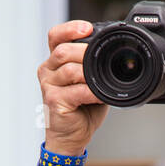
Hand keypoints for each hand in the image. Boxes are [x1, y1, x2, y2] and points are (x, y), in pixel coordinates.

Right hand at [37, 20, 109, 155]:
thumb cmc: (81, 110)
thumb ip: (95, 67)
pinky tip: (100, 95)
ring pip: (69, 69)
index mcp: (55, 62)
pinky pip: (76, 91)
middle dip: (84, 52)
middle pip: (63, 51)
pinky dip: (91, 92)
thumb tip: (116, 55)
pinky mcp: (54, 101)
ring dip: (89, 73)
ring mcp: (48, 86)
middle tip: (102, 60)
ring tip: (102, 80)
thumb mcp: (90, 83)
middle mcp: (48, 71)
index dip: (70, 29)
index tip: (87, 28)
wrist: (71, 137)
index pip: (55, 36)